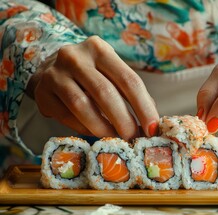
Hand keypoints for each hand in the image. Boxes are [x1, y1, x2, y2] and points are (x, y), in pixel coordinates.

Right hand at [26, 36, 158, 139]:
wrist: (50, 68)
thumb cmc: (91, 73)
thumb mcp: (111, 72)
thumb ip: (129, 92)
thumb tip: (151, 123)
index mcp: (100, 49)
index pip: (129, 80)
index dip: (144, 107)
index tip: (152, 128)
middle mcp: (75, 57)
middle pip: (106, 93)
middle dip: (124, 121)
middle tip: (133, 138)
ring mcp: (55, 74)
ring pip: (82, 106)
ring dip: (103, 128)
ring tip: (116, 139)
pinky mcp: (42, 92)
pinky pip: (67, 116)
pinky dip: (84, 128)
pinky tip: (95, 133)